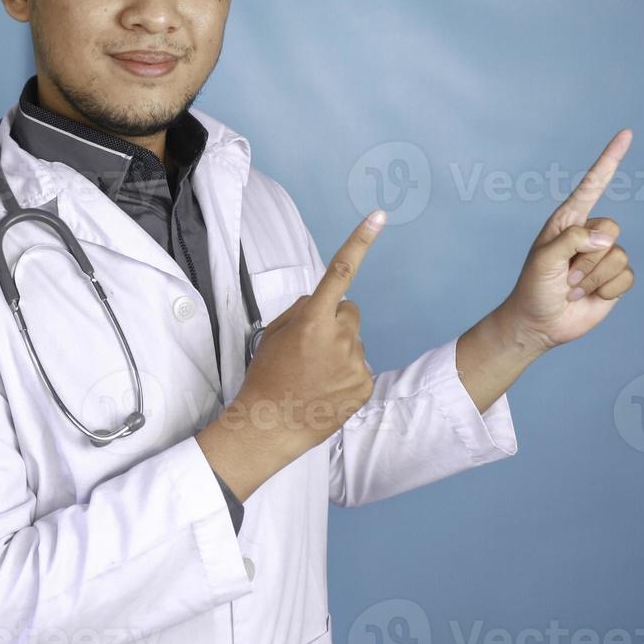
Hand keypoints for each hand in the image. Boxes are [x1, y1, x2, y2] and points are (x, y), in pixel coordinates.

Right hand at [232, 209, 386, 457]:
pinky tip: (326, 389)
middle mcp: (340, 338)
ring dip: (340, 350)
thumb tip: (321, 302)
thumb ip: (300, 310)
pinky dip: (346, 374)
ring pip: (354, 341)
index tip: (378, 216)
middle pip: (349, 311)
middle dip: (334, 321)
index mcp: (313, 321)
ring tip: (314, 374)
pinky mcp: (365, 385)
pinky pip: (360, 367)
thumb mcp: (273, 334)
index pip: (340, 272)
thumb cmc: (266, 377)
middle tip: (310, 348)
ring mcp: (356, 363)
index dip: (360, 242)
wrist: (270, 426)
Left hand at [495, 129, 637, 354]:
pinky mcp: (615, 279)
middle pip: (611, 228)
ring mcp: (603, 256)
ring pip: (618, 256)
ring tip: (571, 287)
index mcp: (568, 220)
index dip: (610, 159)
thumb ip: (573, 240)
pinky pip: (627, 277)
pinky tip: (589, 297)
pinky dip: (606, 290)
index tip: (626, 134)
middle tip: (564, 275)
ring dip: (591, 278)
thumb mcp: (544, 259)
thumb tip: (609, 238)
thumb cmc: (534, 287)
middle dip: (586, 258)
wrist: (539, 323)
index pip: (593, 184)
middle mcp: (589, 233)